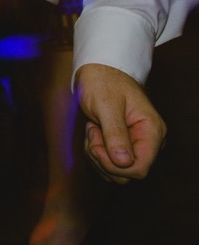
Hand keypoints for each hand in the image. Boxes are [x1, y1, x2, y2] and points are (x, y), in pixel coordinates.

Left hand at [78, 62, 166, 182]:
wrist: (98, 71)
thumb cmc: (103, 82)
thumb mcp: (106, 105)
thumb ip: (115, 133)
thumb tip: (124, 162)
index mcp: (152, 132)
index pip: (140, 169)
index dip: (115, 165)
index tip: (96, 144)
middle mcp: (149, 142)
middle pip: (127, 173)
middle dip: (102, 158)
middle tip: (92, 133)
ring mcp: (137, 145)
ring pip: (116, 172)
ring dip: (97, 155)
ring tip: (92, 130)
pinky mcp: (124, 146)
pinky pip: (109, 163)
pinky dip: (96, 152)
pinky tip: (93, 133)